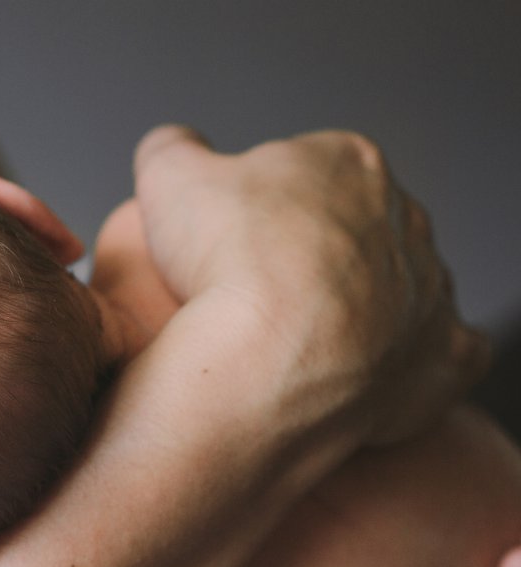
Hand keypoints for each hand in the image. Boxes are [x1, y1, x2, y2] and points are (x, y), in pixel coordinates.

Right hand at [133, 125, 489, 447]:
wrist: (272, 357)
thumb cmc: (227, 261)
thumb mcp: (167, 177)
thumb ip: (171, 149)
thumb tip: (171, 146)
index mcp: (347, 161)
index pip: (304, 173)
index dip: (258, 208)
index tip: (226, 243)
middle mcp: (404, 217)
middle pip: (354, 230)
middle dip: (311, 257)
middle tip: (254, 295)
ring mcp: (431, 288)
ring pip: (397, 289)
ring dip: (356, 310)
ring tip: (293, 344)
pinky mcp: (443, 357)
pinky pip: (440, 356)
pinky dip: (409, 364)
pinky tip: (365, 376)